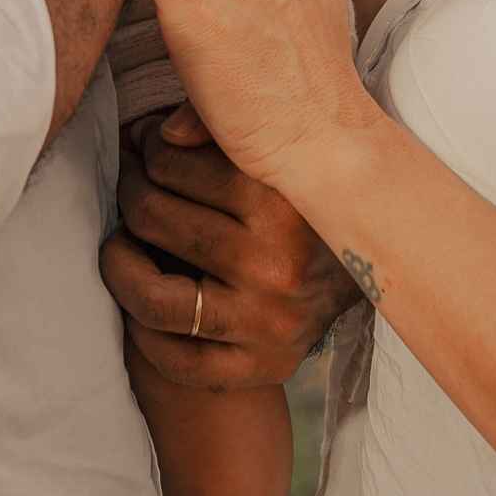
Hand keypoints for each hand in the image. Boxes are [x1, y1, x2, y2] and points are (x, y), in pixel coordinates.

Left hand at [101, 108, 358, 387]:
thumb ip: (222, 128)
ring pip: (155, 298)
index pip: (173, 166)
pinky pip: (177, 359)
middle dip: (130, 194)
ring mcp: (267, 323)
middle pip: (157, 221)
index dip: (146, 152)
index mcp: (279, 201)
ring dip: (119, 265)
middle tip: (129, 185)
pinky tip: (142, 300)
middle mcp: (275, 265)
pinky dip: (144, 331)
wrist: (378, 270)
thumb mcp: (280, 152)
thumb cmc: (308, 198)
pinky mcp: (263, 367)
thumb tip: (162, 133)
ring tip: (117, 245)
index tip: (142, 148)